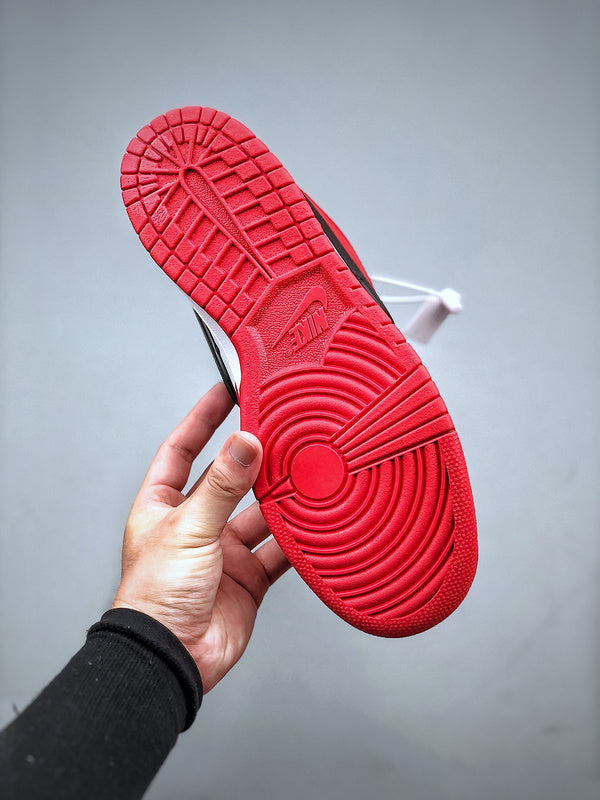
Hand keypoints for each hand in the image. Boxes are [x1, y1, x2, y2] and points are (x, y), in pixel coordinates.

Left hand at [112, 383, 289, 691]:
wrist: (172, 659)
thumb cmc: (156, 597)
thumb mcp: (189, 528)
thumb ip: (222, 486)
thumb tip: (245, 443)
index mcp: (164, 507)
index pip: (183, 448)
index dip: (203, 417)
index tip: (226, 390)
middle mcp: (194, 525)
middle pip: (228, 479)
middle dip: (253, 458)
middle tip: (280, 430)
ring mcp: (222, 552)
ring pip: (259, 514)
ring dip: (280, 499)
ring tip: (304, 474)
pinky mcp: (247, 578)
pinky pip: (278, 551)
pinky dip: (295, 539)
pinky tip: (312, 523)